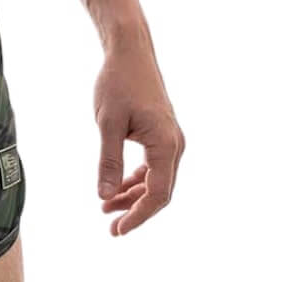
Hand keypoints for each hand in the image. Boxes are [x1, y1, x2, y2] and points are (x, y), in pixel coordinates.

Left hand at [93, 41, 184, 235]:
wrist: (129, 51)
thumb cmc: (117, 83)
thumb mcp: (107, 123)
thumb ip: (108, 161)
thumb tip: (105, 197)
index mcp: (166, 144)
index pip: (158, 194)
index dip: (139, 216)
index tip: (118, 230)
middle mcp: (175, 144)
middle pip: (159, 191)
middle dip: (135, 210)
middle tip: (110, 227)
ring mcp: (170, 139)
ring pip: (156, 179)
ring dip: (133, 195)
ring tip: (106, 208)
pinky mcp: (161, 133)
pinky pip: (153, 165)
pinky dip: (136, 179)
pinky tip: (117, 188)